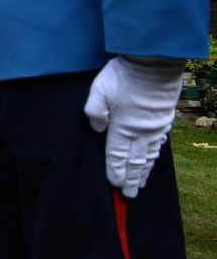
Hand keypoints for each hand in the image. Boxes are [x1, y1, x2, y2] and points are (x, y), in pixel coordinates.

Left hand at [84, 56, 184, 198]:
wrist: (154, 63)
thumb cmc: (123, 76)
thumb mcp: (99, 90)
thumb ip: (94, 111)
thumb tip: (97, 129)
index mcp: (123, 127)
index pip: (117, 156)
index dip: (115, 172)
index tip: (114, 186)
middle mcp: (141, 132)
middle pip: (135, 161)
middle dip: (131, 179)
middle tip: (128, 195)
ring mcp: (155, 127)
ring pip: (149, 156)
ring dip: (143, 171)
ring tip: (140, 184)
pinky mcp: (164, 119)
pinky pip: (158, 145)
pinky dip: (154, 157)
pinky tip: (152, 160)